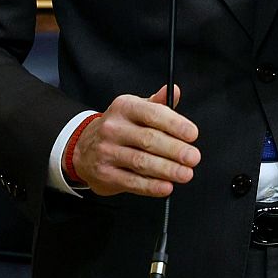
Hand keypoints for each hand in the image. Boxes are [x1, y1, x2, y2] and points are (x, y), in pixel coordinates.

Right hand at [72, 85, 199, 196]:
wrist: (84, 148)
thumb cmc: (120, 128)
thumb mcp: (137, 109)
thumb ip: (158, 103)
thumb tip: (174, 90)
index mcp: (125, 108)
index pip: (153, 114)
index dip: (175, 125)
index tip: (193, 134)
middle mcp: (113, 128)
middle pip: (149, 140)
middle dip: (175, 150)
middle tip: (193, 158)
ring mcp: (106, 152)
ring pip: (141, 162)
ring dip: (167, 170)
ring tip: (186, 174)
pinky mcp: (104, 174)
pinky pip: (131, 181)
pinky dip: (151, 186)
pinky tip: (166, 187)